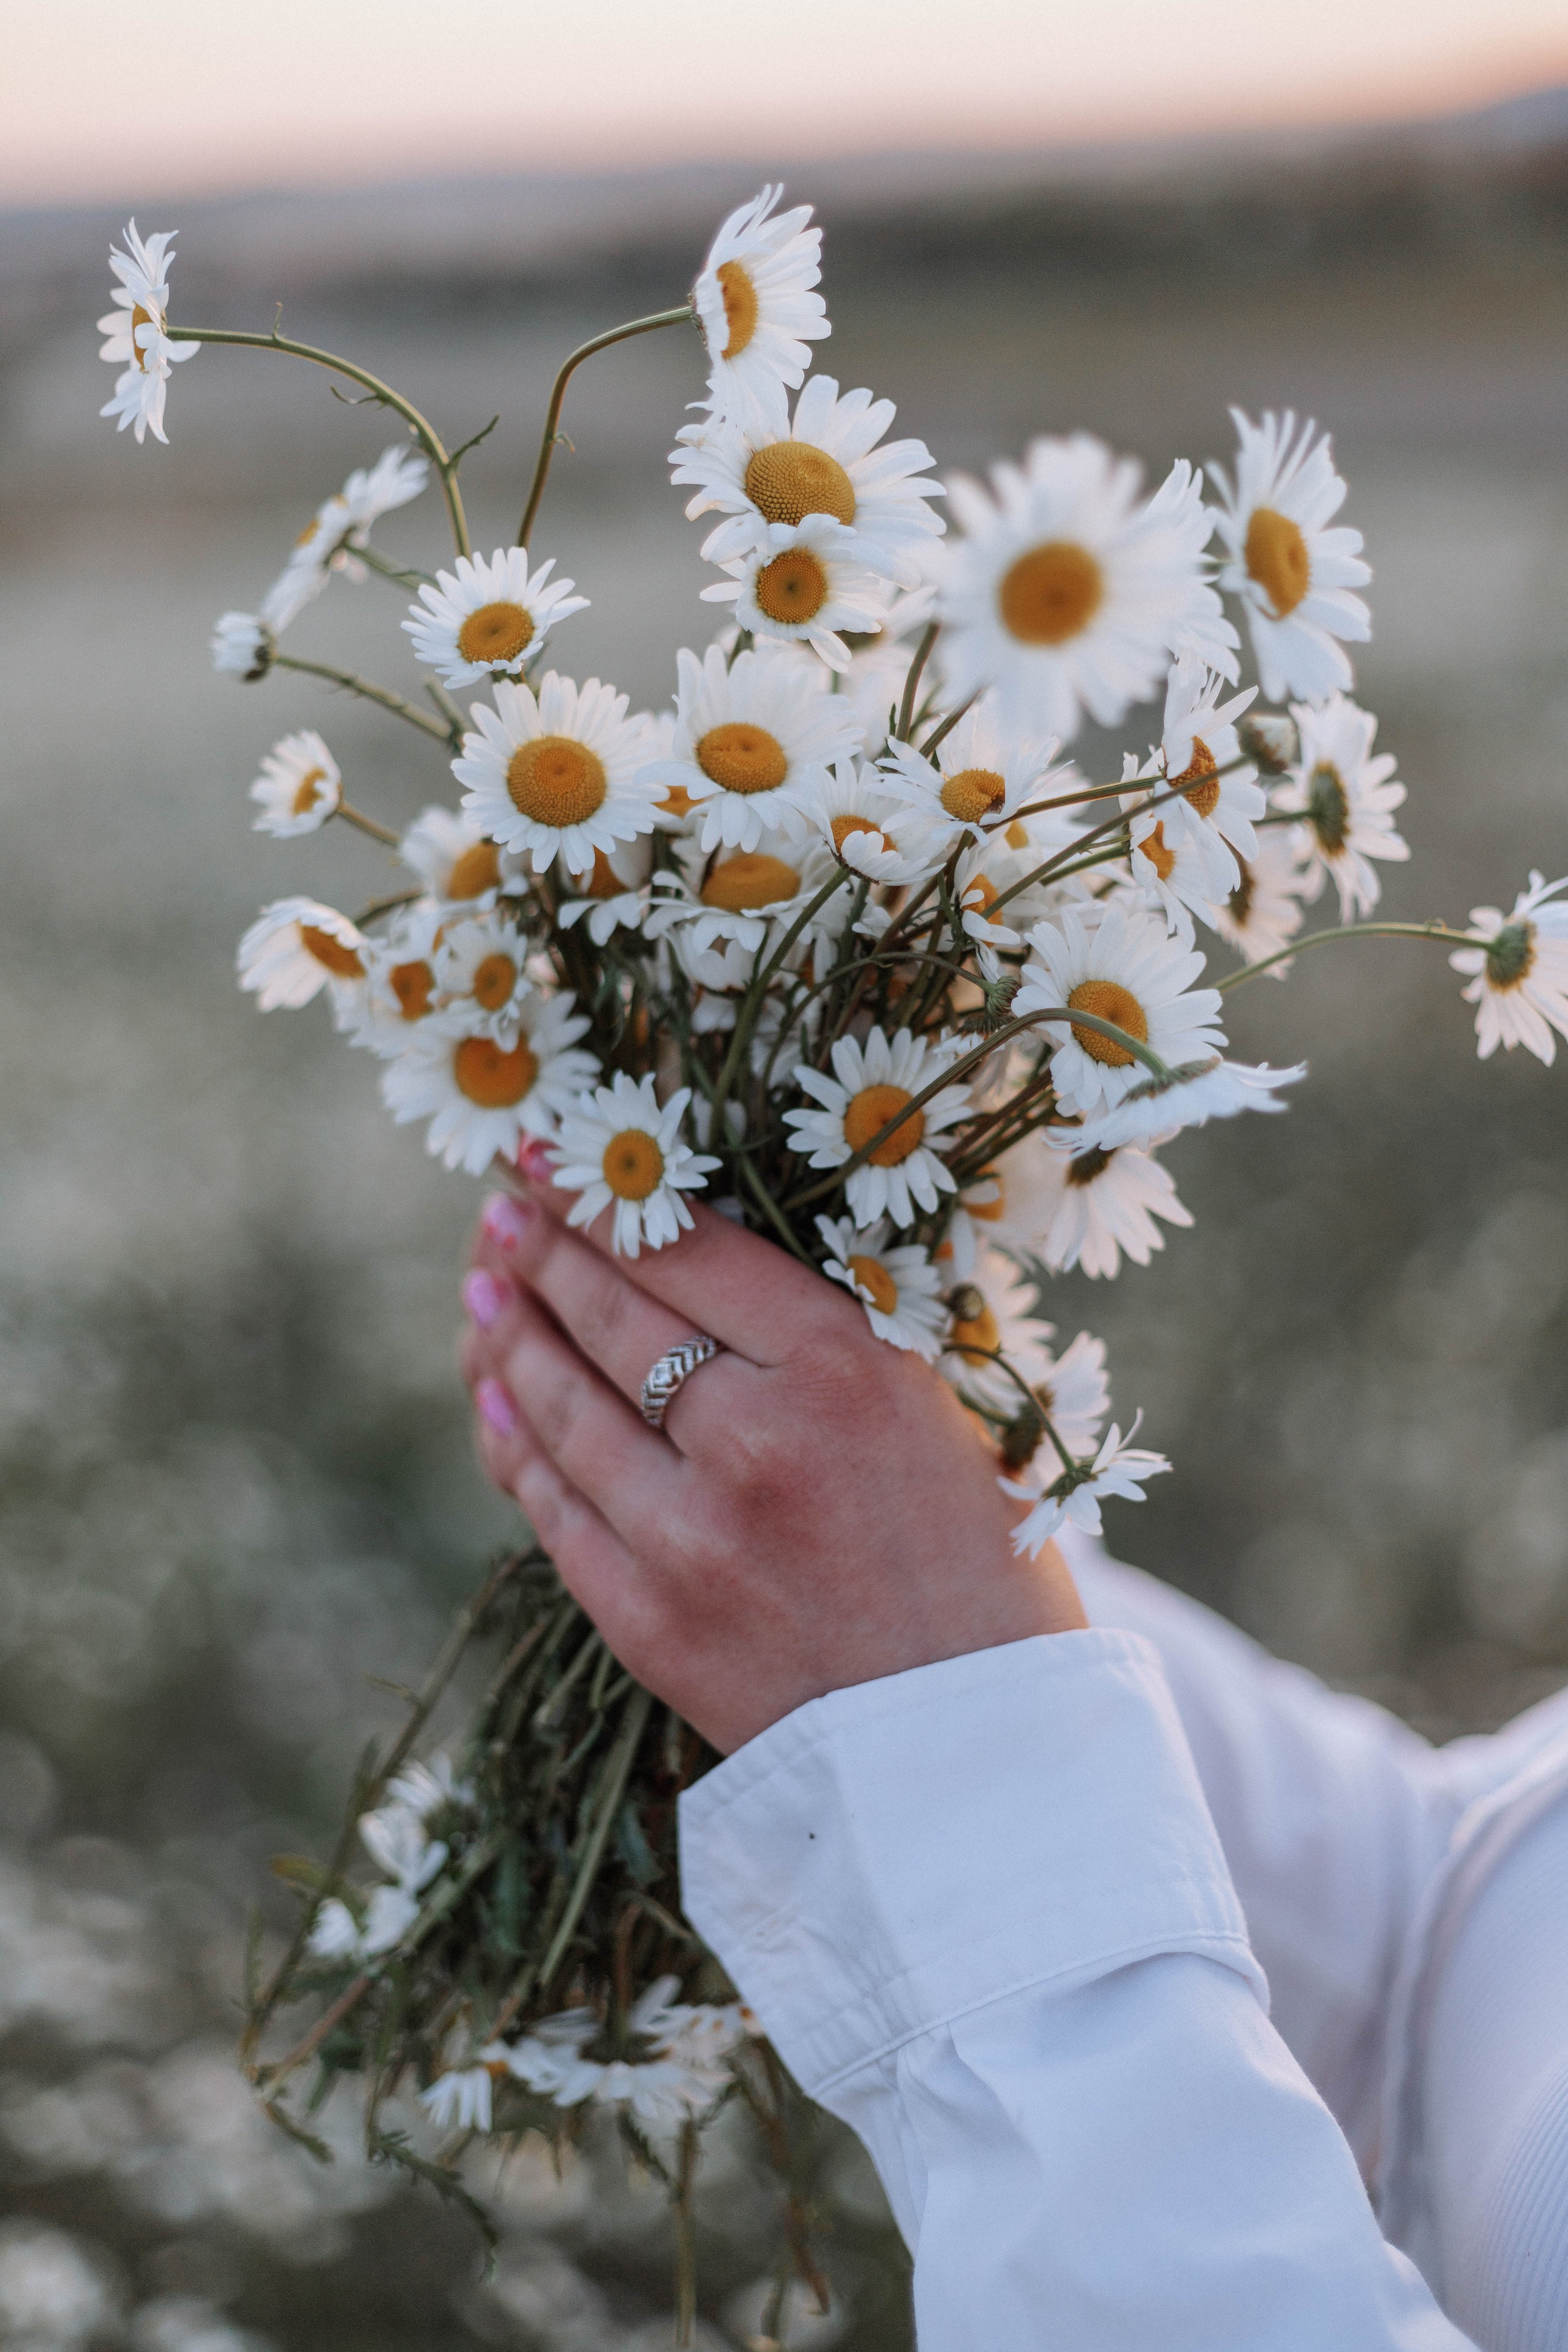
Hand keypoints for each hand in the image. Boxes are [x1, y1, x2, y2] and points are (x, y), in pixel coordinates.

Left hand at [459, 1173, 1084, 1753]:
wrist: (978, 1760)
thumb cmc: (986, 1575)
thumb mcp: (940, 1420)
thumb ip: (833, 1346)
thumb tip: (711, 1270)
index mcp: (849, 1370)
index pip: (691, 1253)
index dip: (608, 1197)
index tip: (558, 1159)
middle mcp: (756, 1438)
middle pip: (614, 1316)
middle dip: (544, 1249)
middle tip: (501, 1205)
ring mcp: (688, 1534)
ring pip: (564, 1407)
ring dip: (512, 1336)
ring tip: (483, 1288)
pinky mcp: (645, 1618)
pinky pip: (553, 1507)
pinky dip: (514, 1445)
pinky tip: (493, 1402)